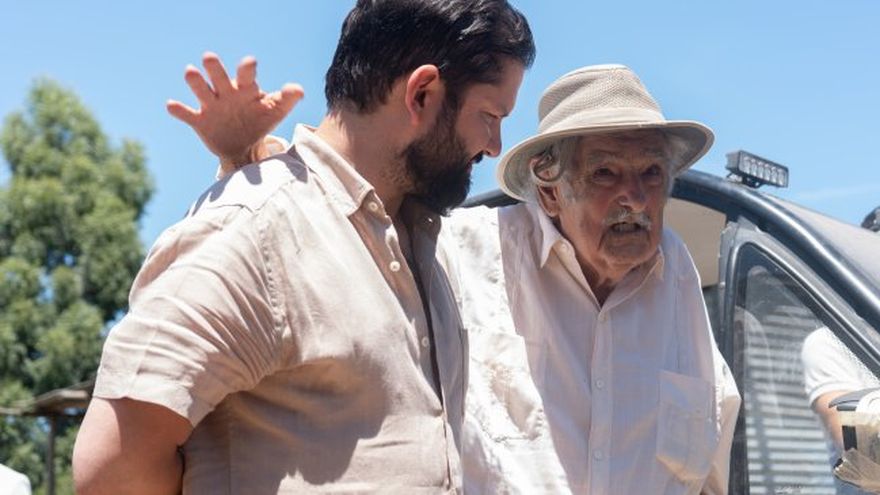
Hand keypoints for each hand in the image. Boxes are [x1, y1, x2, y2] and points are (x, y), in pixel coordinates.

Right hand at [166, 52, 303, 173]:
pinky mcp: (200, 120)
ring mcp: (211, 105)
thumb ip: (287, 99)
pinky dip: (178, 110)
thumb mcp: (276, 111)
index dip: (247, 68)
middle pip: (218, 75)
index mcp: (245, 88)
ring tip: (190, 72)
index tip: (250, 63)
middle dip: (214, 67)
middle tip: (210, 58)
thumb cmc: (260, 121)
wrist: (244, 146)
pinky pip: (187, 114)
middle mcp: (226, 91)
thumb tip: (299, 90)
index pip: (246, 74)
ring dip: (195, 81)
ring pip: (201, 90)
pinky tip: (171, 105)